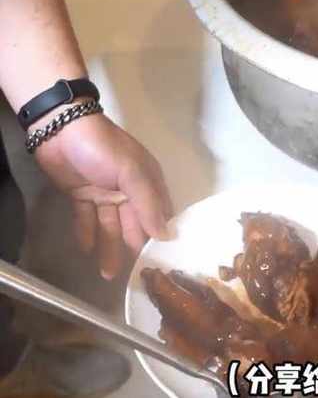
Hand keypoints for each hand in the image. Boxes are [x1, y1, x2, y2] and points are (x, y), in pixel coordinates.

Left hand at [34, 112, 172, 279]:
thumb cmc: (104, 150)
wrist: (61, 128)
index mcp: (147, 183)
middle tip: (135, 278)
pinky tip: (87, 250)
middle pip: (134, 225)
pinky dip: (87, 233)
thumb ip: (148, 205)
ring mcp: (104, 193)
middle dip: (134, 249)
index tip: (164, 264)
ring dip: (109, 248)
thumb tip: (166, 235)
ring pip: (110, 226)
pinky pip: (87, 219)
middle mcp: (129, 191)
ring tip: (107, 275)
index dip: (161, 238)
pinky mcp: (81, 195)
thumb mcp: (132, 174)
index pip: (159, 215)